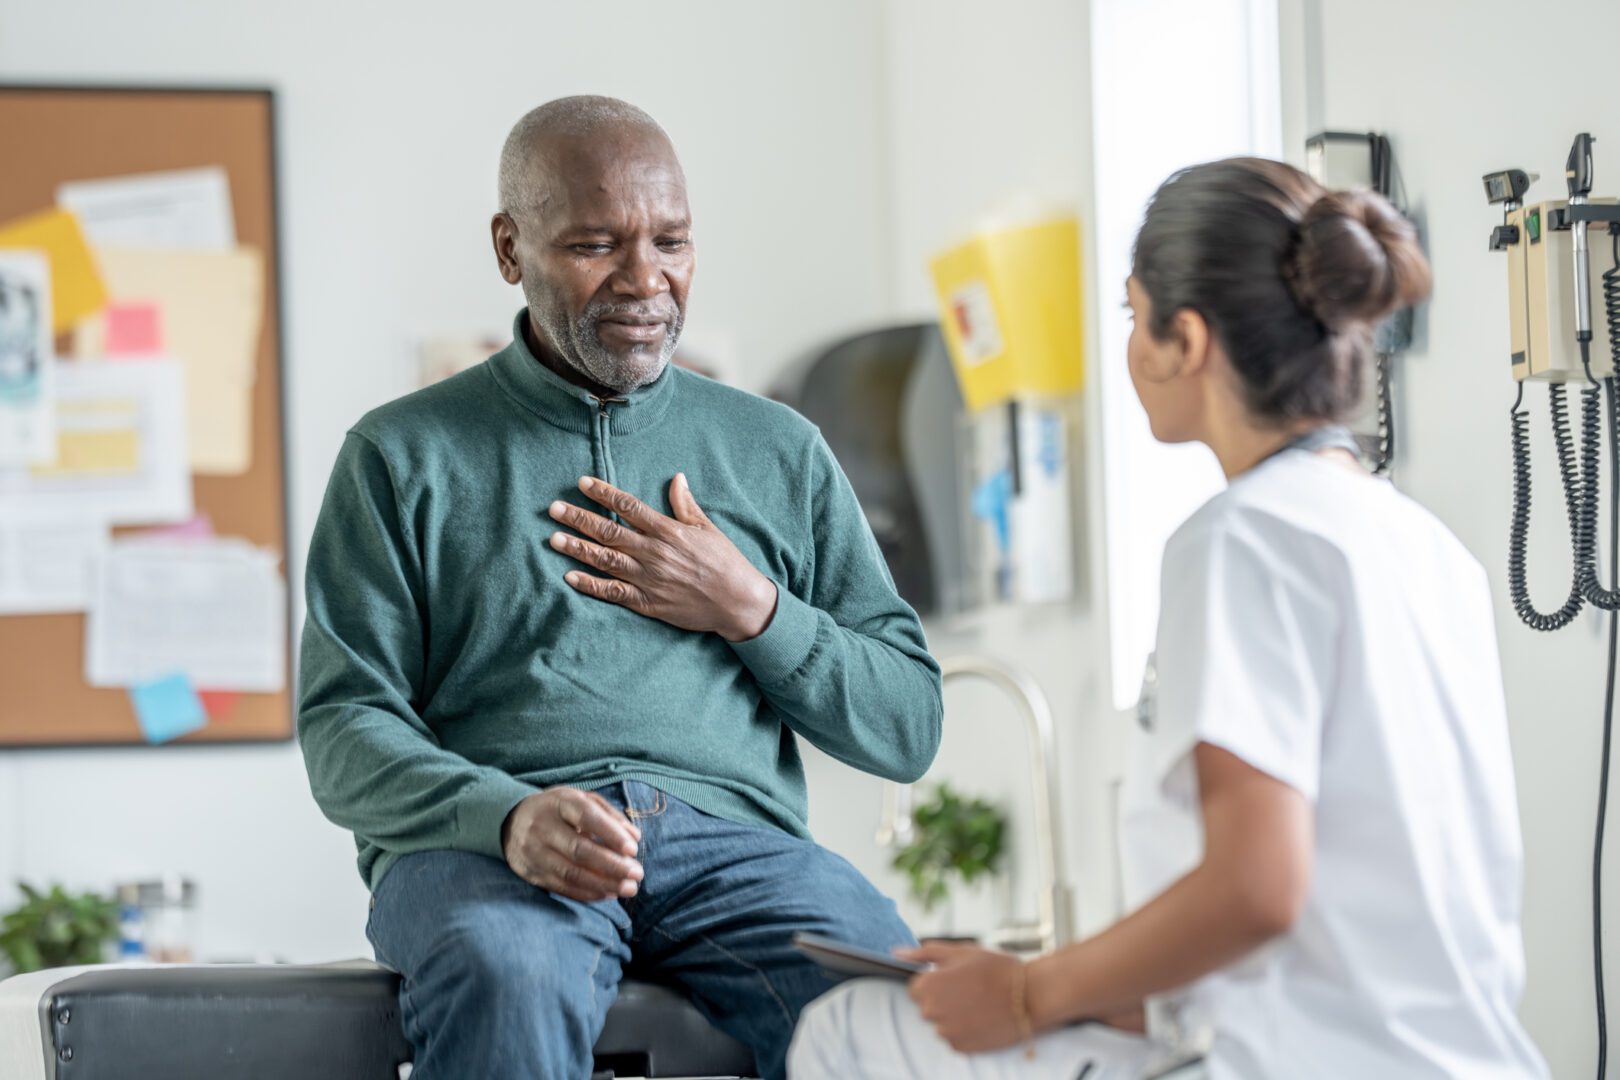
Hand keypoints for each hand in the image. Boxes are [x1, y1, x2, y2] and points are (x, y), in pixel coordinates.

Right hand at [501, 788, 643, 902]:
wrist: (511, 820)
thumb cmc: (558, 809)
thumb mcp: (581, 800)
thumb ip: (609, 815)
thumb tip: (634, 838)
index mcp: (559, 803)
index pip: (586, 817)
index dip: (611, 834)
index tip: (633, 849)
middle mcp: (542, 826)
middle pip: (579, 850)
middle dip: (612, 865)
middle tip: (637, 874)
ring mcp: (533, 852)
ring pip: (570, 873)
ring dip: (603, 884)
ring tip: (628, 889)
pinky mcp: (530, 872)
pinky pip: (561, 887)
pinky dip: (587, 893)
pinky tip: (607, 894)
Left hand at [548, 474, 778, 641]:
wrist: (737, 602)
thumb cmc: (725, 562)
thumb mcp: (707, 528)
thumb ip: (686, 505)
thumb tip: (676, 478)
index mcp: (668, 531)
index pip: (629, 506)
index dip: (603, 494)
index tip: (582, 483)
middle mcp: (654, 553)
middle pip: (609, 532)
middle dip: (579, 519)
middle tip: (554, 509)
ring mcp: (649, 579)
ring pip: (606, 560)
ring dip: (578, 549)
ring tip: (554, 539)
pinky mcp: (648, 602)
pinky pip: (614, 592)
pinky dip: (591, 585)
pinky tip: (570, 577)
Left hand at [897, 941, 1027, 1053]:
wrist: (1031, 995)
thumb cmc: (995, 968)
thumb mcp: (960, 952)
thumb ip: (924, 953)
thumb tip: (896, 953)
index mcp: (928, 985)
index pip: (915, 987)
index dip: (935, 980)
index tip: (955, 978)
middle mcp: (931, 1012)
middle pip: (927, 1006)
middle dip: (943, 998)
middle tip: (970, 989)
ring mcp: (946, 1032)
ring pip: (941, 1022)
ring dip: (954, 1014)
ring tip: (979, 1003)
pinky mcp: (961, 1047)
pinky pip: (954, 1037)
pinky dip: (964, 1029)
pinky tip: (982, 1017)